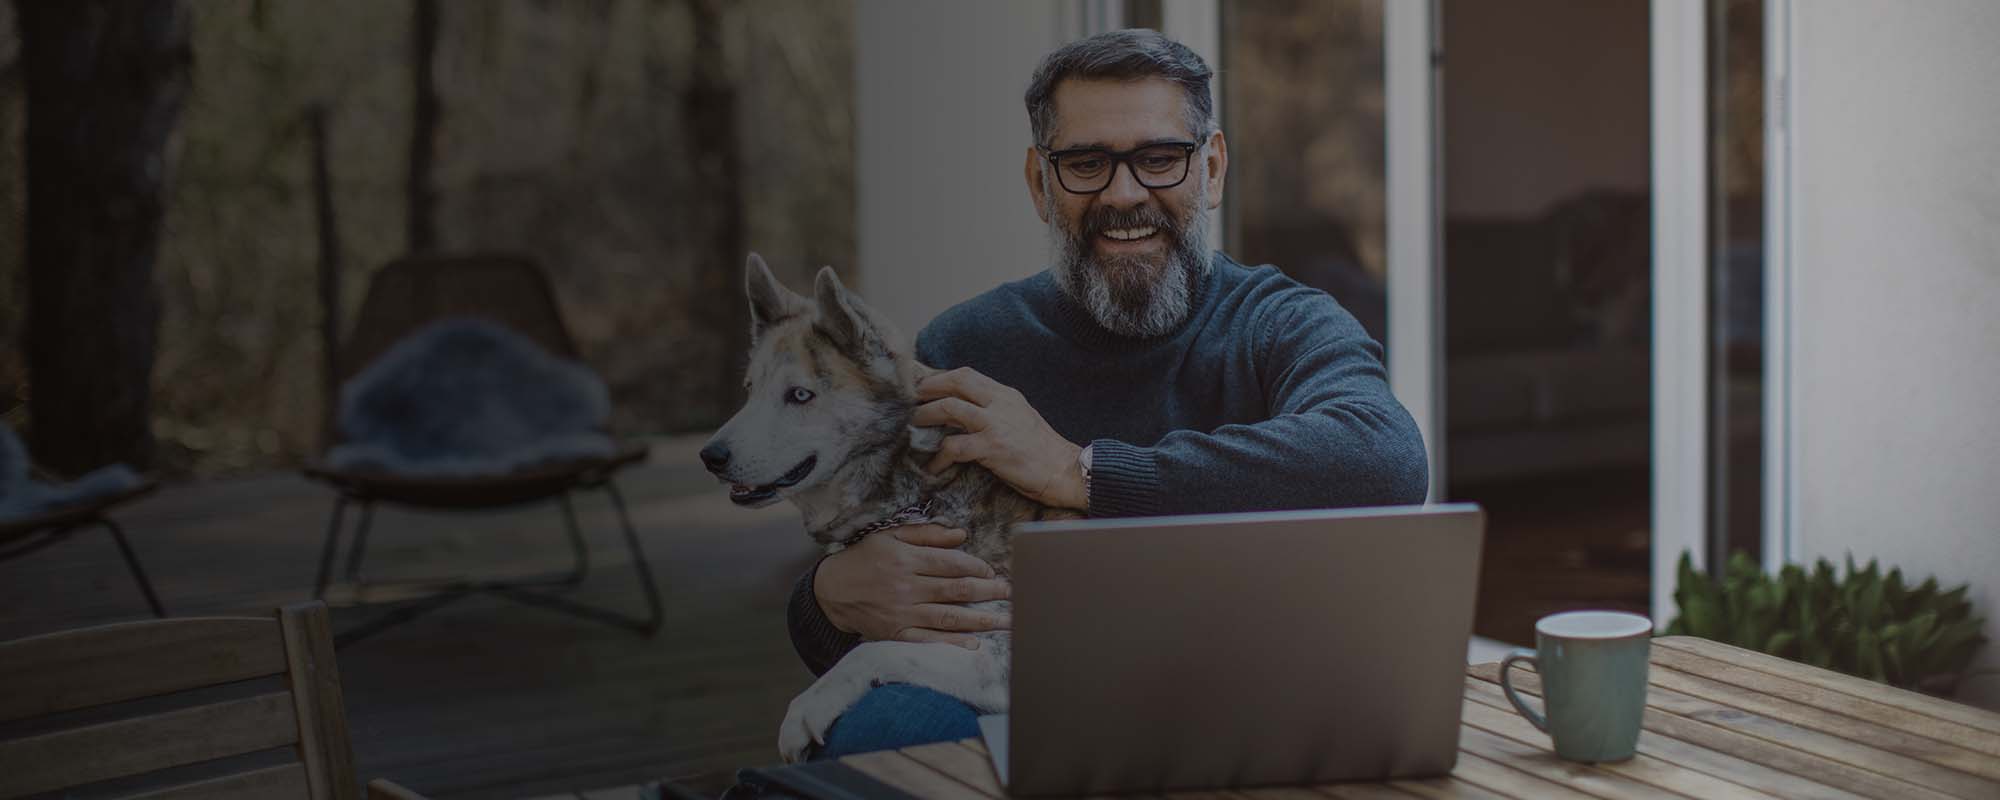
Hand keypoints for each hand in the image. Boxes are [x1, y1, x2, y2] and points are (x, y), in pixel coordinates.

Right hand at [813, 523, 1011, 648]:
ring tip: (1006, 620)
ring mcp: (902, 613)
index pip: (950, 563)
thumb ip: (926, 534)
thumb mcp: (890, 536)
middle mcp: (906, 587)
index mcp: (905, 560)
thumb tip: (961, 535)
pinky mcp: (896, 633)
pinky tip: (974, 643)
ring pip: (949, 617)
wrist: (830, 591)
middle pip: (956, 590)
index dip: (977, 566)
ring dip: (981, 619)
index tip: (993, 570)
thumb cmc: (864, 559)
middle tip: (1012, 594)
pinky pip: (929, 639)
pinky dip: (952, 642)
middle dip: (989, 592)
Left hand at [913, 367, 1086, 509]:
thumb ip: (994, 409)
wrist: (1064, 470)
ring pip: (950, 408)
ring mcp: (996, 424)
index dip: (940, 377)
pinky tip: (933, 466)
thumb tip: (963, 409)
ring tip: (911, 425)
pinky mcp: (993, 448)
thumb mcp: (1018, 418)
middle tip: (909, 398)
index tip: (921, 384)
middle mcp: (1000, 403)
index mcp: (1006, 394)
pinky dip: (939, 457)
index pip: (967, 374)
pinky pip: (955, 447)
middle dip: (928, 387)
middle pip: (956, 381)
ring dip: (925, 415)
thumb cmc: (1041, 450)